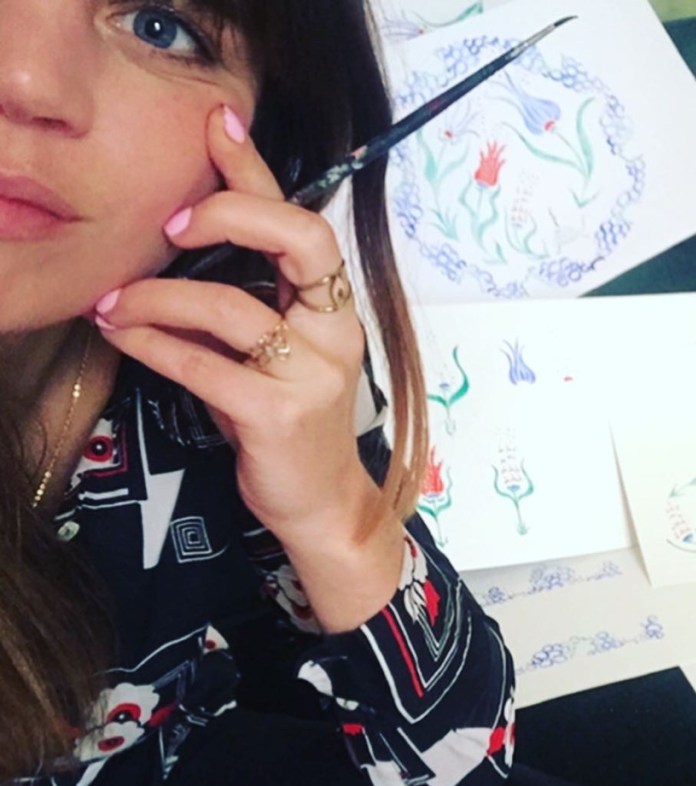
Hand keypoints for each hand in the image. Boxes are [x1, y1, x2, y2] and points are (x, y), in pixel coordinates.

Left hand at [94, 105, 374, 548]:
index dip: (260, 173)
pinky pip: (201, 364)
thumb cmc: (293, 423)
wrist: (322, 503)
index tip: (217, 126)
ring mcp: (312, 374)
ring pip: (228, 307)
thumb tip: (179, 249)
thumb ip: (251, 304)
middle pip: (299, 240)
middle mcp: (334, 333)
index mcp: (336, 311)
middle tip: (172, 225)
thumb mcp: (281, 356)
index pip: (306, 225)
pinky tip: (120, 333)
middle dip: (230, 213)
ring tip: (113, 301)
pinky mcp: (277, 414)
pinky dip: (151, 343)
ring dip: (156, 297)